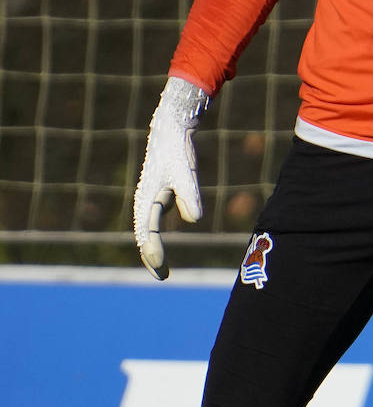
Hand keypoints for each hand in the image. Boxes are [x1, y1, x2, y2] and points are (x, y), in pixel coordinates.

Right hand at [133, 76, 210, 279]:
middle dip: (150, 257)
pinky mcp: (156, 194)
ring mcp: (148, 198)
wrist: (171, 129)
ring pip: (146, 230)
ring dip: (151, 249)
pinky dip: (154, 237)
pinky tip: (159, 248)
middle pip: (143, 236)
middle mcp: (143, 201)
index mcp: (146, 199)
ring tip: (160, 269)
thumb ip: (190, 196)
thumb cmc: (177, 151)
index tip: (161, 267)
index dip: (153, 251)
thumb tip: (195, 220)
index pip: (147, 233)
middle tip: (162, 277)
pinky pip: (151, 222)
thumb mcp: (186, 173)